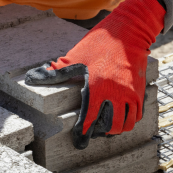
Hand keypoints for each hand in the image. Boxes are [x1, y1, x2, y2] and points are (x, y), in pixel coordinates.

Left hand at [25, 0, 164, 149]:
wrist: (128, 31)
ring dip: (116, 128)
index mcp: (98, 87)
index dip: (83, 132)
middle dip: (102, 133)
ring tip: (107, 127)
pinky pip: (138, 114)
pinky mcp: (140, 90)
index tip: (79, 140)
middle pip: (112, 126)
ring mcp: (131, 93)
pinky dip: (129, 120)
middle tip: (94, 132)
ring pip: (127, 124)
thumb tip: (31, 78)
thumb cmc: (100, 43)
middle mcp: (117, 93)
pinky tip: (120, 116)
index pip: (90, 118)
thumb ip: (55, 72)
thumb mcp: (76, 57)